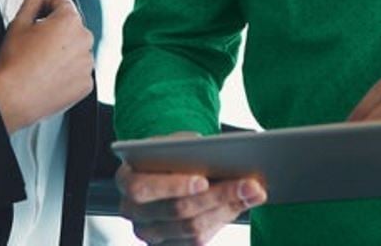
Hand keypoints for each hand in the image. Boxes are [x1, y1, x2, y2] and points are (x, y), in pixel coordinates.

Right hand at [0, 0, 93, 132]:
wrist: (14, 97)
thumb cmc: (15, 63)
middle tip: (36, 41)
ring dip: (64, 51)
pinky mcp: (86, 84)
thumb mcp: (17, 24)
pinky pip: (79, 71)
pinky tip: (49, 75)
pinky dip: (68, 72)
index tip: (38, 15)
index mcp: (69, 21)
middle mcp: (83, 40)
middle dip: (56, 30)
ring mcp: (87, 63)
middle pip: (72, 26)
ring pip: (76, 49)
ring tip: (41, 61)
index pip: (62, 2)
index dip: (46, 6)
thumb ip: (30, 2)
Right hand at [116, 143, 265, 245]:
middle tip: (249, 184)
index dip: (173, 186)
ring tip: (254, 192)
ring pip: (192, 230)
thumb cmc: (166, 155)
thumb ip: (187, 149)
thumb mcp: (170, 144)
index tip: (203, 180)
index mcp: (126, 181)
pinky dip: (223, 221)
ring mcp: (150, 234)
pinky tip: (243, 203)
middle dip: (217, 197)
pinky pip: (198, 241)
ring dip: (228, 210)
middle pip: (177, 212)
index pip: (143, 189)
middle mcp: (133, 212)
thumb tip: (219, 154)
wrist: (161, 172)